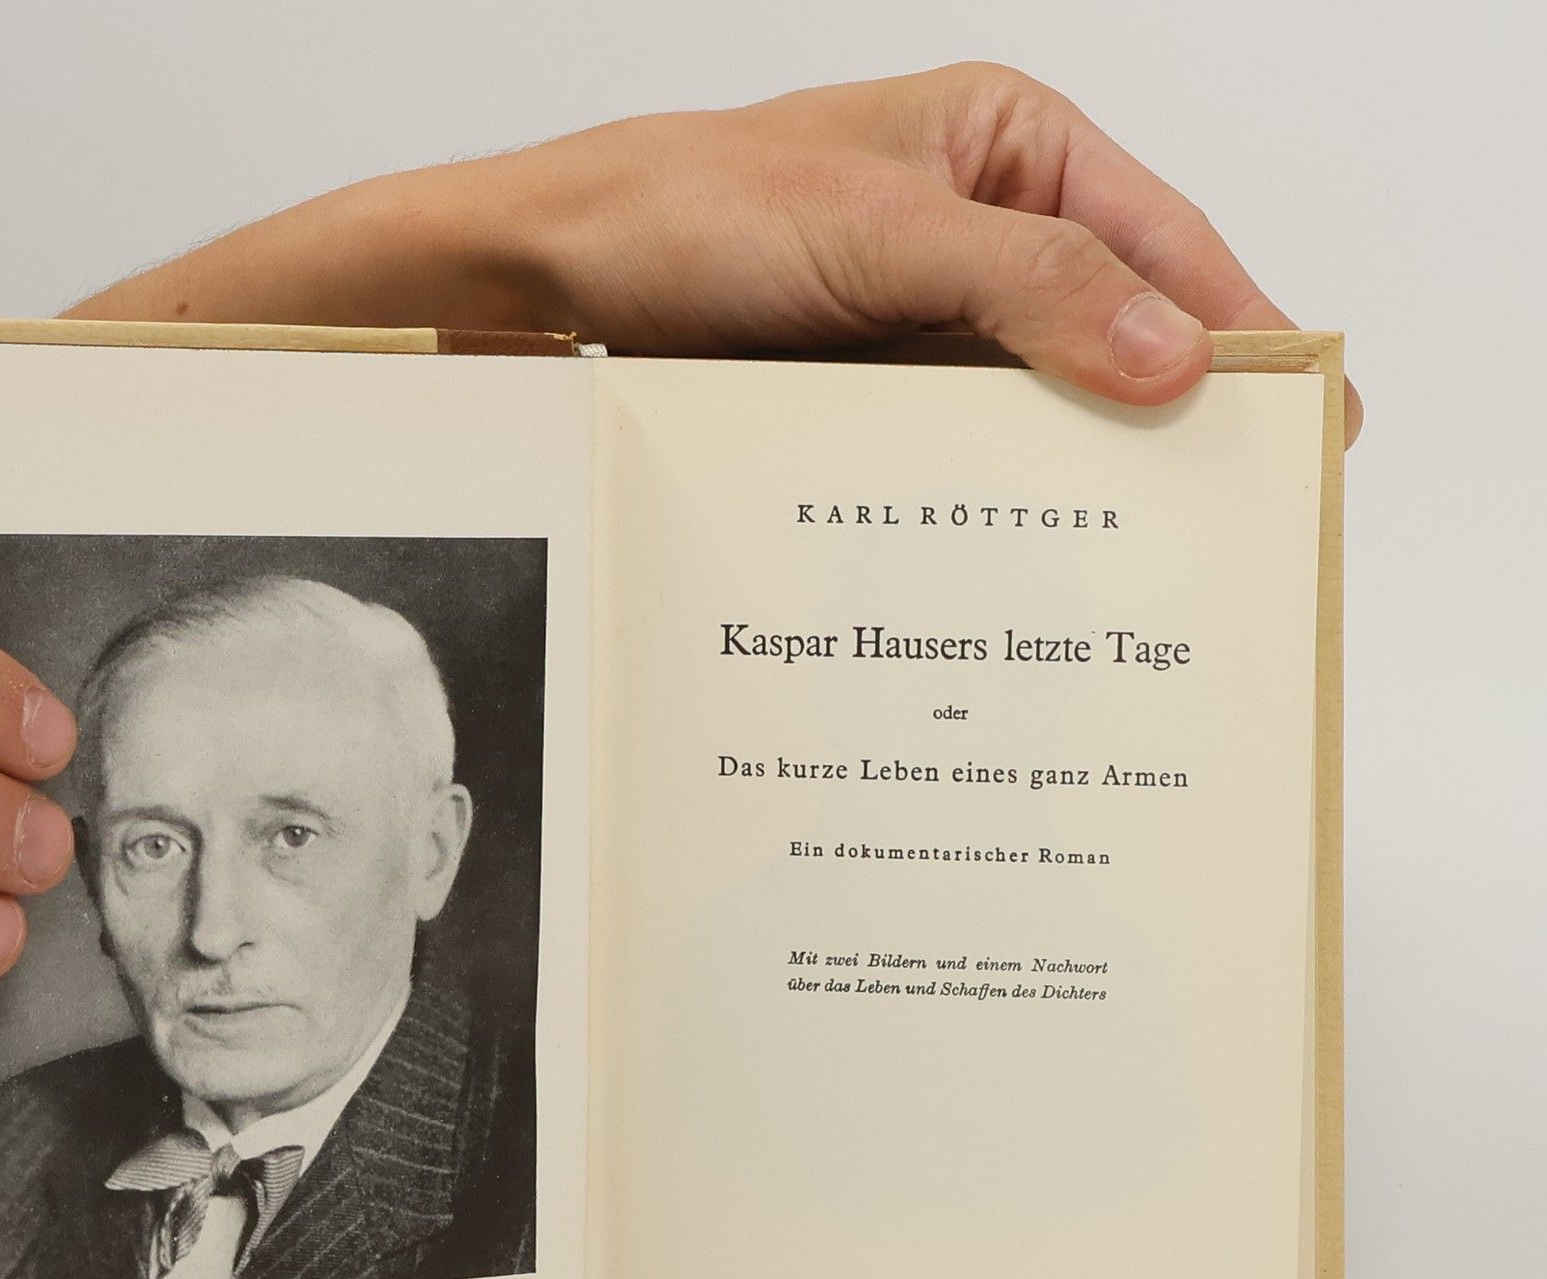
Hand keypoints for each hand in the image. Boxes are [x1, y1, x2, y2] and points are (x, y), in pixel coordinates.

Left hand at [125, 63, 1358, 442]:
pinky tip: (1015, 557)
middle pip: (1111, 329)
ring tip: (1132, 562)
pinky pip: (953, 446)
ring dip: (1071, 473)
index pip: (1164, 242)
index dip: (1239, 329)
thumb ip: (1033, 290)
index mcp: (1007, 146)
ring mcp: (918, 318)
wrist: (543, 283)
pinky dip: (986, 496)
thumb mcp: (878, 234)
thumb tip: (1177, 356)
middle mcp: (975, 229)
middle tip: (1226, 517)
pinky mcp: (863, 388)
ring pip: (1032, 401)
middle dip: (1162, 418)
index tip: (1304, 419)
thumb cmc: (686, 209)